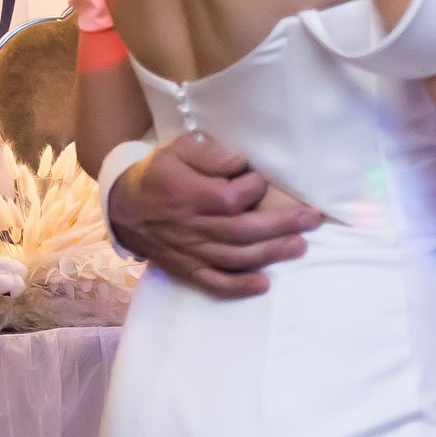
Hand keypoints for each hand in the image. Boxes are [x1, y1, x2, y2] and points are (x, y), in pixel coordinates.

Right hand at [110, 133, 323, 298]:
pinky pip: (215, 282)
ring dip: (271, 253)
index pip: (232, 198)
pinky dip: (239, 286)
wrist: (122, 209)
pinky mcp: (189, 269)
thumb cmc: (157, 175)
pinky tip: (263, 284)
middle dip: (282, 224)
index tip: (263, 180)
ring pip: (236, 256)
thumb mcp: (177, 150)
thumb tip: (241, 162)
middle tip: (313, 219)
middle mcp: (192, 226)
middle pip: (243, 230)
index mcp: (189, 194)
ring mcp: (191, 251)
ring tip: (300, 245)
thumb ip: (209, 154)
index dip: (255, 188)